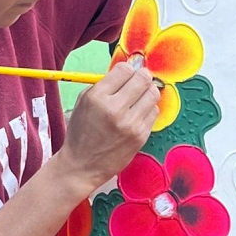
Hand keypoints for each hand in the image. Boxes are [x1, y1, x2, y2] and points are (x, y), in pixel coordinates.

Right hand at [55, 62, 159, 197]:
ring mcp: (130, 123)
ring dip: (147, 92)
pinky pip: (154, 112)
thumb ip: (104, 85)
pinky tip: (138, 114)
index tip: (127, 75)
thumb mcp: (84, 103)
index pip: (125, 69)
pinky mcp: (140, 136)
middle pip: (143, 78)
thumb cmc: (81, 132)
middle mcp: (114, 108)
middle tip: (139, 82)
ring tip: (139, 98)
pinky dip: (148, 110)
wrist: (82, 166)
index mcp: (97, 97)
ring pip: (153, 94)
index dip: (128, 69)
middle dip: (142, 77)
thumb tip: (128, 71)